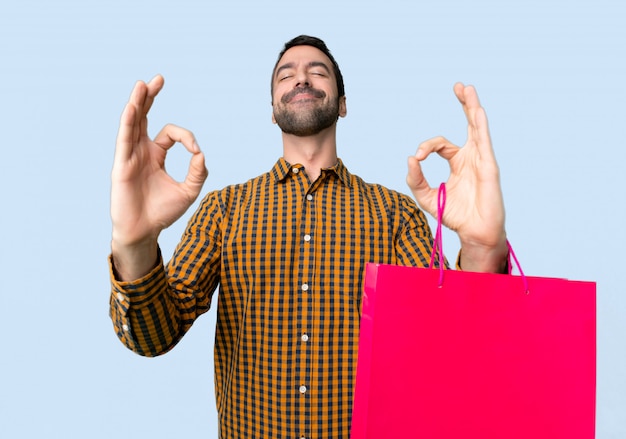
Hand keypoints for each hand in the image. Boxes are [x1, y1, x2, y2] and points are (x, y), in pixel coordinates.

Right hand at [110, 75, 207, 273]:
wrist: (144, 231)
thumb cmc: (163, 212)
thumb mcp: (189, 191)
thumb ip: (198, 172)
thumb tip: (200, 153)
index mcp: (156, 155)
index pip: (171, 134)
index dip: (187, 137)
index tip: (196, 152)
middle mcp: (141, 151)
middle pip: (144, 117)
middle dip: (151, 98)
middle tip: (159, 79)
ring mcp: (129, 156)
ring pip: (132, 123)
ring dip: (138, 103)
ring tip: (143, 84)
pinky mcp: (121, 165)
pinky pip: (124, 139)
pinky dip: (128, 122)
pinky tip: (131, 107)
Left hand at [406, 83, 506, 271]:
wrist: (473, 232)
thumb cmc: (455, 215)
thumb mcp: (427, 197)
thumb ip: (415, 179)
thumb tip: (410, 158)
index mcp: (458, 162)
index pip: (441, 144)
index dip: (426, 146)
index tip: (417, 157)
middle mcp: (471, 157)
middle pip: (468, 125)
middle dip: (464, 104)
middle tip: (458, 86)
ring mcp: (482, 160)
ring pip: (478, 128)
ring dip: (472, 107)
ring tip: (467, 89)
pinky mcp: (488, 167)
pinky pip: (484, 143)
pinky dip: (480, 126)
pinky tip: (477, 111)